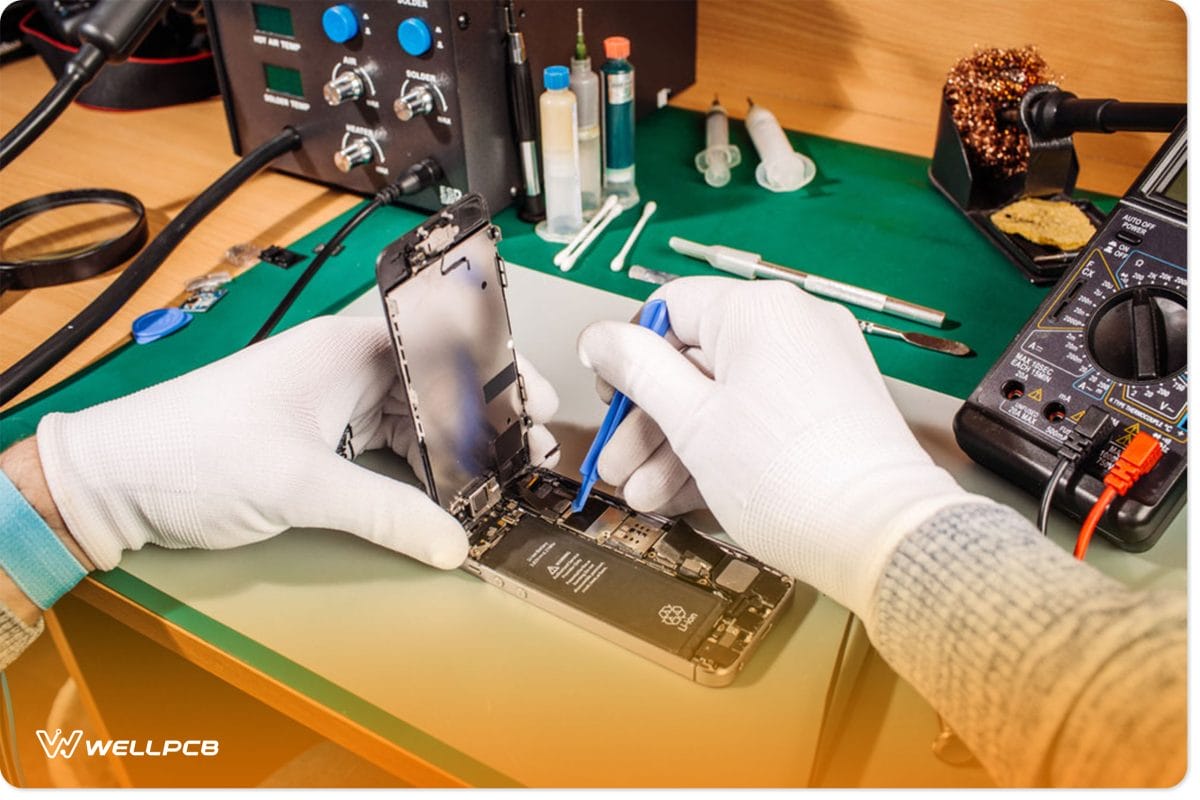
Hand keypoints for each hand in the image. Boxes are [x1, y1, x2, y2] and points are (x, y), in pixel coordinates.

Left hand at [35, 316, 558, 571]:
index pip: (441, 343)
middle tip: (532, 447)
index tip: (539, 399)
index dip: (497, 367)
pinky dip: (420, 467)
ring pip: (415, 417)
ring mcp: (331, 404)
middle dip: (487, 414)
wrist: (115, 482)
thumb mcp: (298, 483)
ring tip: (501, 471)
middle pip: (436, 383)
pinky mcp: (319, 439)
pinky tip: (446, 489)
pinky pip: (387, 446)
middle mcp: (342, 368)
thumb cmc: (188, 450)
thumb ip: (385, 513)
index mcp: (342, 348)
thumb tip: (450, 541)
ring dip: (456, 445)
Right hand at [577, 277, 979, 617]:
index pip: (669, 308)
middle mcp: (794, 326)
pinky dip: (720, 448)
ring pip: (723, 396)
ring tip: (645, 493)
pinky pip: (756, 417)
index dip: (627, 353)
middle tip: (617, 461)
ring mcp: (816, 368)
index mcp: (759, 310)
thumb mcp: (690, 420)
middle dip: (647, 419)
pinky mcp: (828, 409)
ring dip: (675, 445)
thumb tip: (598, 337)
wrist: (879, 538)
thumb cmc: (794, 478)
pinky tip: (682, 492)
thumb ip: (636, 370)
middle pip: (693, 360)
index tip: (607, 394)